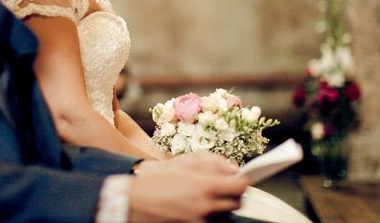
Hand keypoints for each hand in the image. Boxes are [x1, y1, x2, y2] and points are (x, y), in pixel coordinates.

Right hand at [128, 152, 248, 221]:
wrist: (136, 201)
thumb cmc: (158, 179)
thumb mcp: (185, 162)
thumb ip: (213, 163)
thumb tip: (235, 169)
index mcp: (206, 186)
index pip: (241, 186)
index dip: (242, 180)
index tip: (239, 177)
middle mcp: (208, 207)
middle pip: (237, 203)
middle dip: (234, 193)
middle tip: (225, 185)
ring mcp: (202, 221)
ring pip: (226, 215)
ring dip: (223, 205)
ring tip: (207, 196)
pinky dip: (212, 215)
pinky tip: (199, 206)